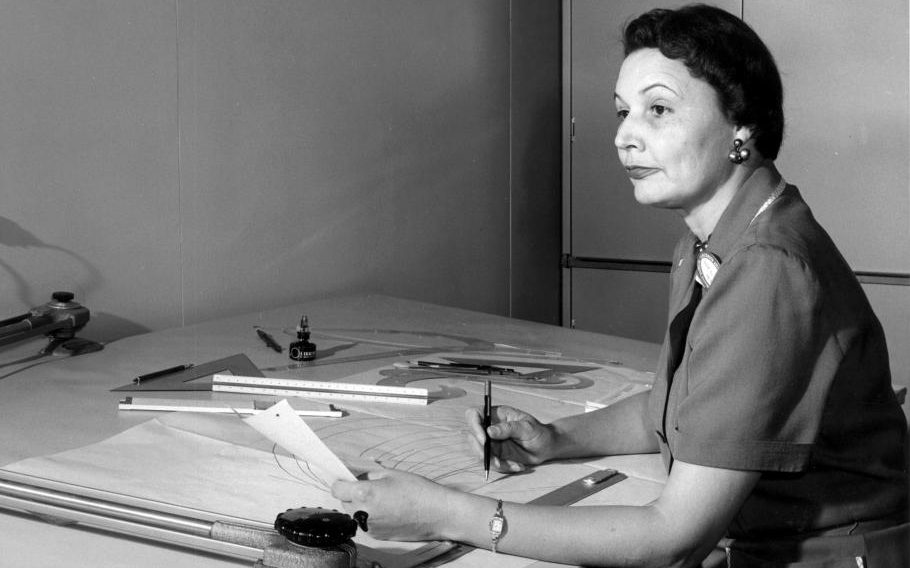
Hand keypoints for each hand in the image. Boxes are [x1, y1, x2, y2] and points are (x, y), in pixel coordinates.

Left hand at [331, 469, 454, 540]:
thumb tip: (352, 474)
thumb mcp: (390, 473)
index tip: (346, 479)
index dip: (341, 482)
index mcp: (364, 494)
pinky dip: (370, 516)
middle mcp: (363, 513)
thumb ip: (366, 474)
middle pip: (344, 501)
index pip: (336, 488)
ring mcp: (369, 527)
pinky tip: (388, 509)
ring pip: (354, 513)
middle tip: (371, 486)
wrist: (436, 513)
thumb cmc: (417, 490)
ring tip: (382, 498)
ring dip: (360, 505)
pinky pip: (365, 523)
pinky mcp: (377, 536)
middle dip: (352, 493)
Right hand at [465, 405, 556, 472]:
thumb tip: (489, 431)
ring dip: (494, 462)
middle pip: (472, 436)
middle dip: (481, 450)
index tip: (484, 439)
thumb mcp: (527, 428)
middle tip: (497, 461)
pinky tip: (518, 466)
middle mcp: (490, 427)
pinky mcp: (495, 454)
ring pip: (479, 452)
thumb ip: (508, 428)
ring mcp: (491, 441)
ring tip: (515, 465)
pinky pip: (490, 463)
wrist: (546, 447)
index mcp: (496, 414)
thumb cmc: (538, 432)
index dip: (474, 425)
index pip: (474, 414)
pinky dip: (503, 467)